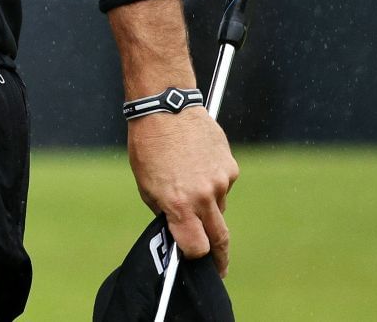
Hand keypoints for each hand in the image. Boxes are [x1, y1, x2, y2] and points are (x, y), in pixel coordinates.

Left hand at [127, 107, 238, 275]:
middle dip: (219, 256)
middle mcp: (203, 196)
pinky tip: (198, 165)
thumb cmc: (149, 146)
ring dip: (209, 206)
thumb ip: (165, 211)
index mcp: (179, 204)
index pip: (197, 248)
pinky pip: (224, 185)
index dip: (194, 256)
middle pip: (220, 239)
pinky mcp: (230, 167)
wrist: (166, 107)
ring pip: (220, 208)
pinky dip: (214, 182)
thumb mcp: (146, 185)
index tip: (192, 258)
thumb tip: (178, 230)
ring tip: (190, 183)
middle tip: (219, 268)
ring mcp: (220, 181)